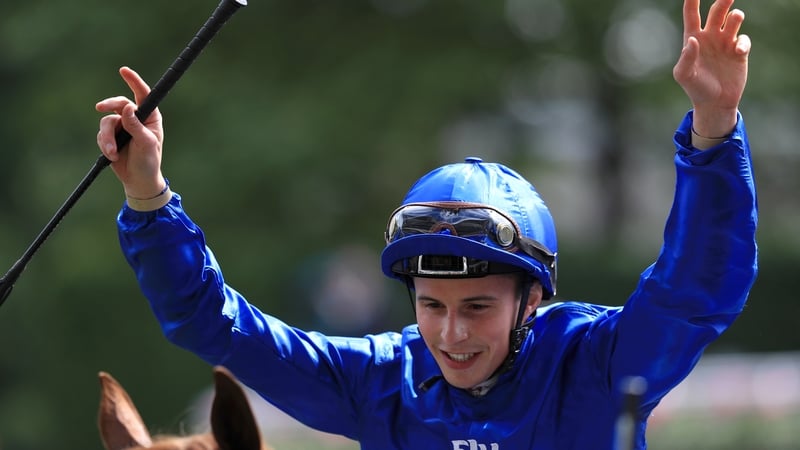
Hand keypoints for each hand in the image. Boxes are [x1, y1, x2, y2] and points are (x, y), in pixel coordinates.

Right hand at [96, 67, 165, 199]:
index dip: (133, 81)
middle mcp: (135, 118)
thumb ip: (136, 126)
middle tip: (100, 108)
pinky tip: (112, 157)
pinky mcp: (111, 137)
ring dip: (108, 138)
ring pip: (106, 122)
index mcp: (150, 117)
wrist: (138, 180)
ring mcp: (122, 127)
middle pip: (118, 103)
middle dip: (109, 105)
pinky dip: (105, 145)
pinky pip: (101, 134)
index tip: (123, 70)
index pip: (143, 95)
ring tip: (113, 153)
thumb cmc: (149, 162)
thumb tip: (127, 107)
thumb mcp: (146, 144)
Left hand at [673, 0, 749, 137]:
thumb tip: (692, 41)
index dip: (692, 0)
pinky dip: (743, 42)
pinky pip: (743, 39)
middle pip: (717, 11)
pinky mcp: (739, 52)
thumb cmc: (695, 88)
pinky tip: (738, 51)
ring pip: (733, 19)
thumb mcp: (684, 75)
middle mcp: (710, 37)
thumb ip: (685, 58)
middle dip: (724, 1)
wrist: (714, 103)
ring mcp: (725, 43)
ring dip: (735, 16)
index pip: (691, 14)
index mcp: (693, 38)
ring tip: (735, 19)